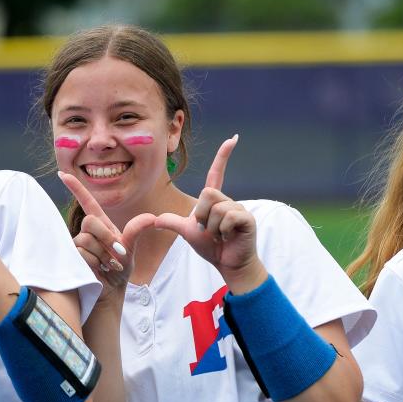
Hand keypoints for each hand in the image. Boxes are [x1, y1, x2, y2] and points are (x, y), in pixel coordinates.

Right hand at [59, 170, 154, 298]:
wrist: (111, 290)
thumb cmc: (119, 269)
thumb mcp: (131, 249)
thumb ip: (136, 231)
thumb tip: (152, 217)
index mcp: (101, 225)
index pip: (87, 202)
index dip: (76, 188)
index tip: (62, 173)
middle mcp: (87, 232)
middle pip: (90, 221)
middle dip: (105, 237)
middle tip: (116, 253)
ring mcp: (78, 245)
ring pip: (86, 241)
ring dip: (103, 255)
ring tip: (108, 266)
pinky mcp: (73, 258)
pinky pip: (82, 254)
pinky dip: (96, 263)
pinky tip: (99, 270)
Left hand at [153, 135, 264, 287]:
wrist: (228, 263)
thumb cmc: (212, 247)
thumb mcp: (187, 233)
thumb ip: (172, 223)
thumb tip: (155, 219)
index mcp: (215, 200)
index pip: (216, 173)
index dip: (223, 156)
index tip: (233, 138)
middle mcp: (228, 200)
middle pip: (207, 193)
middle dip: (201, 214)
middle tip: (208, 229)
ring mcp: (239, 208)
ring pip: (216, 208)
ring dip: (211, 227)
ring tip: (219, 235)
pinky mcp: (247, 218)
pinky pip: (227, 217)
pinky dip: (222, 231)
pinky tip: (228, 237)